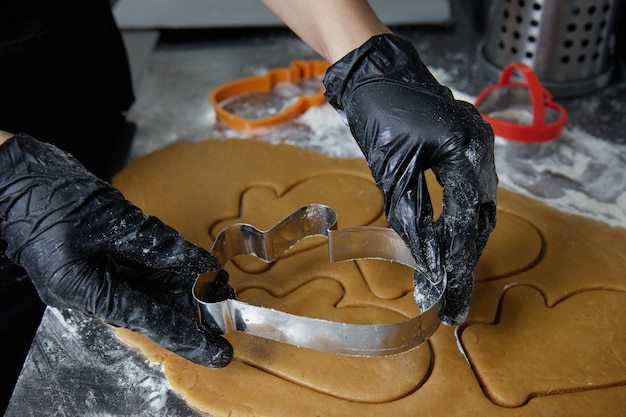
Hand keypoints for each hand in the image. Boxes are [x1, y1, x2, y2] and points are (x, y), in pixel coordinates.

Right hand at [0, 133, 232, 366]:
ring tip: (218, 284)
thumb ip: (156, 244)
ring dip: (182, 286)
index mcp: (85, 289)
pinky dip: (166, 266)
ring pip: (148, 288)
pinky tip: (192, 263)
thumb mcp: (110, 220)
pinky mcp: (99, 256)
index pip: (148, 320)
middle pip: (151, 307)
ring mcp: (95, 273)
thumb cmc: (48, 194)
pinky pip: (139, 268)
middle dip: (190, 308)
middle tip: (226, 303)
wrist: (13, 172)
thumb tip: (199, 262)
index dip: (187, 336)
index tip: (218, 351)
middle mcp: (91, 288)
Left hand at [323, 34, 497, 324]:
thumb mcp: (391, 170)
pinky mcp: (466, 145)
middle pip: (481, 216)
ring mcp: (478, 144)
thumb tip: (425, 257)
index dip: (457, 259)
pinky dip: (461, 216)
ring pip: (479, 205)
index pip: (465, 219)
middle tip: (454, 295)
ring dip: (465, 240)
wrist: (376, 73)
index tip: (449, 293)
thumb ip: (411, 214)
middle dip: (466, 257)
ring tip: (451, 276)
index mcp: (465, 151)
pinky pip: (471, 189)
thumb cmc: (379, 114)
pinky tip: (450, 240)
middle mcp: (481, 147)